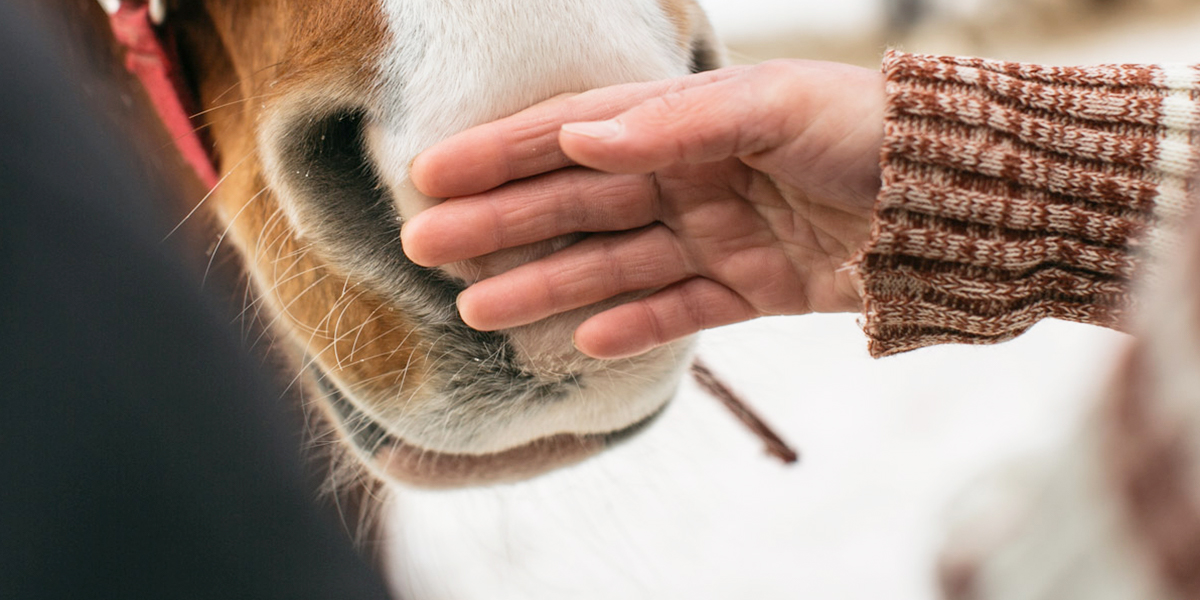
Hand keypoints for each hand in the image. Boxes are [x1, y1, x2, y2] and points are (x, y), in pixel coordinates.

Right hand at [402, 59, 885, 358]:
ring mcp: (716, 236)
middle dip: (502, 222)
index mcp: (687, 122)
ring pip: (614, 264)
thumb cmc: (867, 129)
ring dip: (548, 284)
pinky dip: (633, 326)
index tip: (432, 171)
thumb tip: (580, 140)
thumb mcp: (774, 106)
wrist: (956, 198)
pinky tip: (584, 341)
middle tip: (427, 245)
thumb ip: (676, 124)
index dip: (502, 152)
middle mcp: (690, 177)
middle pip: (577, 203)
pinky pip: (678, 310)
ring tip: (480, 308)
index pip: (575, 136)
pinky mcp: (749, 290)